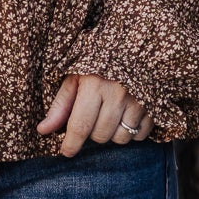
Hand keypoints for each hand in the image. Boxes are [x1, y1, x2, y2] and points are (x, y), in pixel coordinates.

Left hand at [37, 74, 153, 156]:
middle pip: (100, 136)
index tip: (66, 151)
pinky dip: (132, 132)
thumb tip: (43, 130)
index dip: (71, 144)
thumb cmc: (99, 63)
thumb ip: (60, 105)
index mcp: (94, 85)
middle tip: (93, 117)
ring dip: (112, 134)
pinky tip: (127, 117)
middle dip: (92, 133)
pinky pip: (139, 135)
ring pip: (120, 138)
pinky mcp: (154, 106)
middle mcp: (118, 94)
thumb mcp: (75, 78)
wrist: (136, 47)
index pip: (80, 126)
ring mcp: (139, 101)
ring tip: (110, 116)